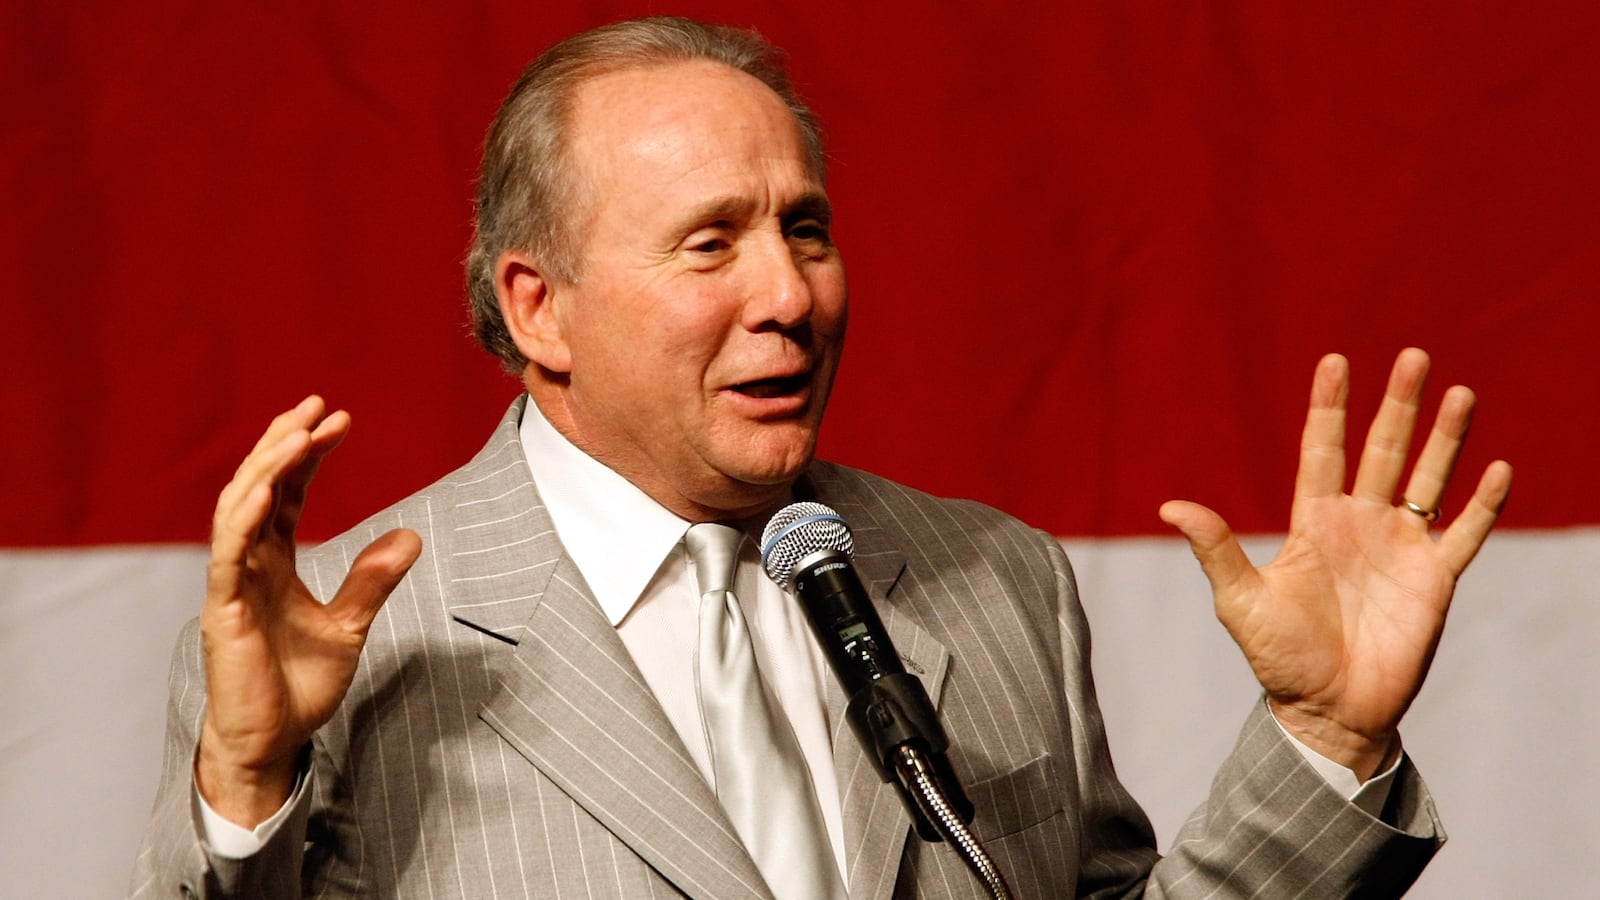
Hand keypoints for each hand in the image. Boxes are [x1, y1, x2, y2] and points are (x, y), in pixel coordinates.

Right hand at [196, 396, 420, 826]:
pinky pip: (229, 552)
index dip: (308, 454)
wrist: (272, 742)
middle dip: (286, 442)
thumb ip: (372, 580)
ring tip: (297, 430)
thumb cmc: (299, 686)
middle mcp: (248, 563)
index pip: (287, 492)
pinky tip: (268, 485)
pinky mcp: (223, 609)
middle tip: (319, 406)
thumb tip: (412, 537)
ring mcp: (232, 583)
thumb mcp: (349, 625)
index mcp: (274, 561)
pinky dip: (246, 515)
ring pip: (239, 507)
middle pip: (259, 485)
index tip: (341, 420)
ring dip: (267, 465)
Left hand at [1159, 349, 1512, 777]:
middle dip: (1398, 405)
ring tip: (1460, 393)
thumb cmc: (1279, 658)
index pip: (1323, 449)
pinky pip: (1463, 534)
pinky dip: (1481, 504)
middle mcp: (1361, 524)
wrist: (1328, 711)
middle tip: (1414, 356)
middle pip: (1384, 450)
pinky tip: (1496, 470)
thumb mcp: (1240, 601)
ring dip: (1446, 440)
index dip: (1329, 406)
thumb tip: (1170, 506)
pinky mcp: (1434, 581)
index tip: (1336, 360)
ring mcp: (1400, 549)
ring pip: (1429, 479)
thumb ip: (1215, 549)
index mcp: (1314, 522)